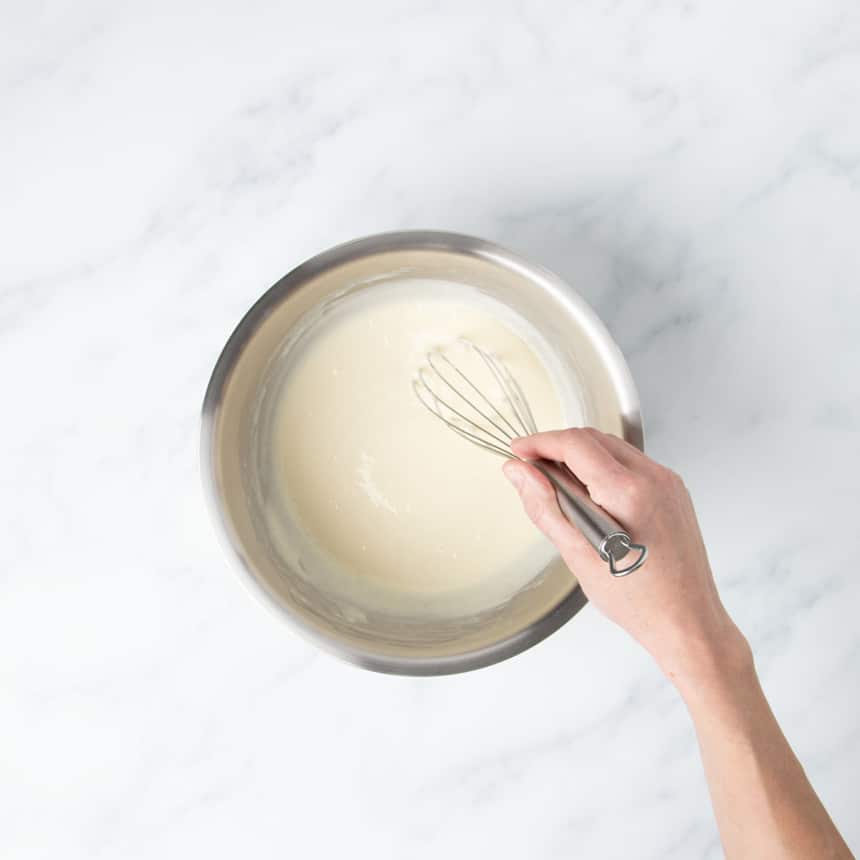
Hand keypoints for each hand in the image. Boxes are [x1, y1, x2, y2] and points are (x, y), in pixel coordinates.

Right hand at [503, 428, 749, 688]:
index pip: (574, 444)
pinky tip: (589, 495)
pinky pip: (630, 463)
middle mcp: (654, 478)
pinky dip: (602, 468)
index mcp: (629, 492)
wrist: (687, 622)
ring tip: (556, 486)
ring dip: (579, 456)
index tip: (518, 451)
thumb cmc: (638, 600)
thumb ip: (544, 506)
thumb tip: (519, 472)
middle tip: (530, 470)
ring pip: (611, 447)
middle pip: (593, 439)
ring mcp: (668, 482)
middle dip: (557, 447)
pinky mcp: (673, 491)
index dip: (539, 442)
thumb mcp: (578, 555)